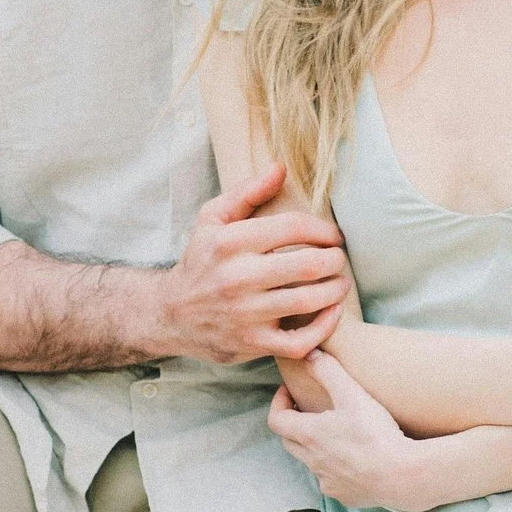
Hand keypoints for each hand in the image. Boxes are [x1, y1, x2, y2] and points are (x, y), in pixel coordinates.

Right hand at [161, 164, 351, 365]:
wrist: (171, 314)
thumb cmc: (200, 261)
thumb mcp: (212, 219)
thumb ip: (247, 192)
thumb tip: (280, 168)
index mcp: (230, 242)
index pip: (292, 227)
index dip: (323, 230)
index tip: (333, 236)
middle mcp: (237, 278)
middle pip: (308, 264)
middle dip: (335, 259)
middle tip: (339, 259)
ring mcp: (246, 314)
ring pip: (309, 301)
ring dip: (336, 290)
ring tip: (340, 282)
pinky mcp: (252, 343)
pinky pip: (300, 342)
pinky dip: (324, 328)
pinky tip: (331, 313)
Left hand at [268, 351, 428, 510]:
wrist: (401, 475)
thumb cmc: (375, 434)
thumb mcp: (352, 395)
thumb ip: (328, 371)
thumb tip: (309, 354)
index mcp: (309, 435)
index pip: (275, 419)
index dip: (279, 403)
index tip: (290, 393)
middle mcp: (312, 461)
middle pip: (289, 441)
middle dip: (295, 423)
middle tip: (310, 410)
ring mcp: (326, 481)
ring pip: (311, 462)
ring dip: (316, 447)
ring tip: (337, 433)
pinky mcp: (343, 495)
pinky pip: (331, 480)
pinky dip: (336, 468)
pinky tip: (355, 459)